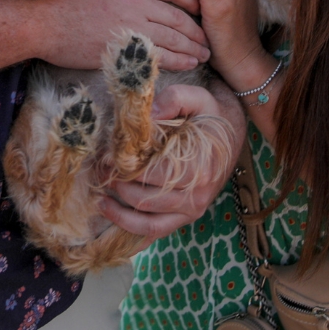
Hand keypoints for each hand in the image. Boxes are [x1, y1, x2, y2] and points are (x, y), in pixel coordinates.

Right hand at [34, 0, 210, 71]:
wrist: (36, 21)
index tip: (200, 6)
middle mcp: (136, 3)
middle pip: (179, 16)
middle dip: (197, 28)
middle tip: (207, 37)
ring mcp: (131, 29)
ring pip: (174, 38)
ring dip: (193, 47)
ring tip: (204, 53)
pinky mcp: (122, 52)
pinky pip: (159, 58)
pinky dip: (178, 61)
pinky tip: (187, 63)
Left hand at [99, 82, 244, 241]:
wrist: (230, 134)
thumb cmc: (209, 115)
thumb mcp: (197, 97)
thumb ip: (173, 99)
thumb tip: (148, 114)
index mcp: (199, 167)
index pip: (152, 174)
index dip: (125, 167)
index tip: (105, 157)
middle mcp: (196, 195)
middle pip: (145, 199)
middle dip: (117, 186)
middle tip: (98, 172)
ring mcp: (192, 210)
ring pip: (147, 221)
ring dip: (119, 212)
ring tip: (99, 198)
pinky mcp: (187, 218)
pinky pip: (156, 231)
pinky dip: (133, 229)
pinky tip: (114, 217)